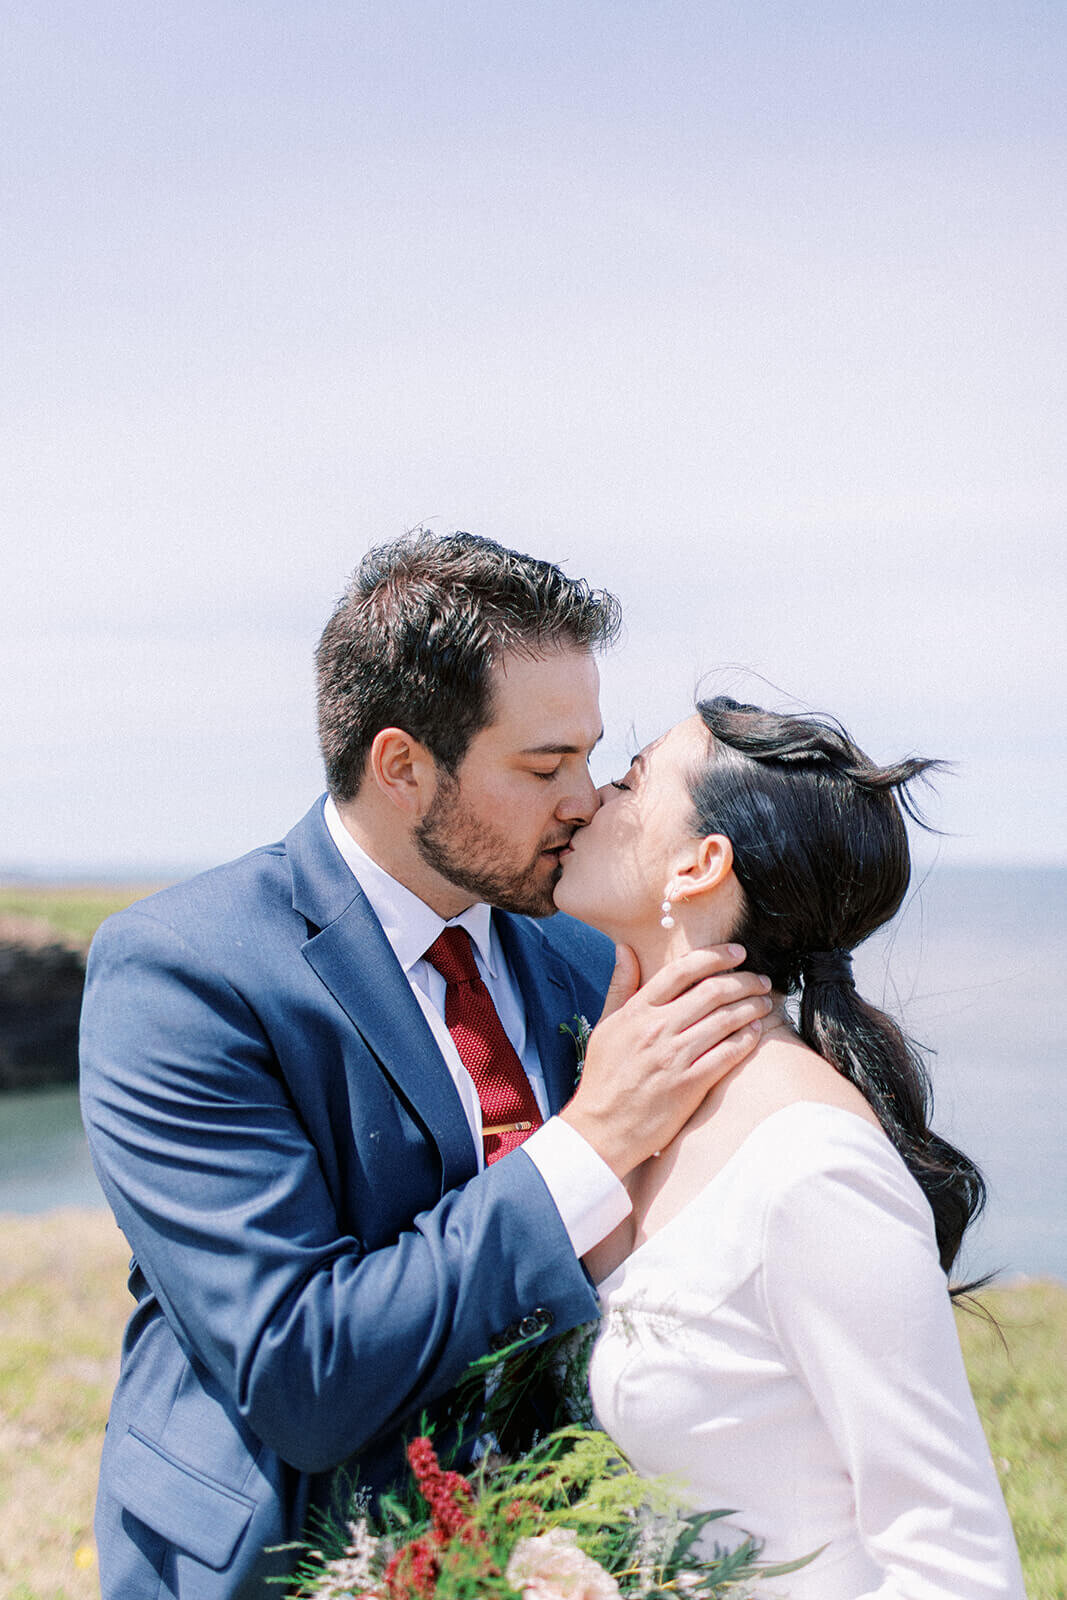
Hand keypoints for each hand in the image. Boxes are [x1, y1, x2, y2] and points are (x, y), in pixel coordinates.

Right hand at [559, 944, 770, 1177]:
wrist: (601, 1129)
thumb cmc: (603, 1077)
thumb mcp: (605, 1026)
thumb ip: (619, 986)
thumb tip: (625, 948)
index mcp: (637, 1011)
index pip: (681, 971)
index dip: (714, 956)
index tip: (737, 953)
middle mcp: (657, 1029)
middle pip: (712, 992)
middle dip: (744, 981)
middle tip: (760, 979)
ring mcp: (674, 1057)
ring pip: (725, 1020)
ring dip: (751, 1007)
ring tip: (764, 1003)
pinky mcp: (689, 1084)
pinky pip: (727, 1054)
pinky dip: (746, 1039)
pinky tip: (755, 1033)